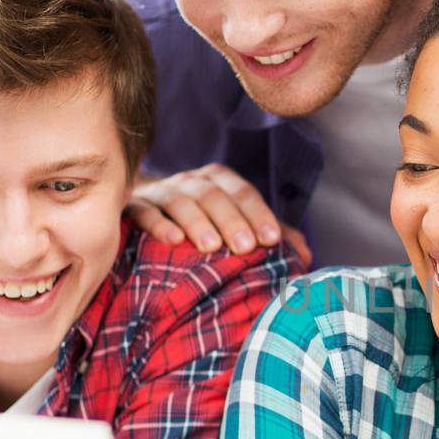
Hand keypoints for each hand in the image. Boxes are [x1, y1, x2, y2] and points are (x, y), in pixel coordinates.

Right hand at [129, 163, 311, 265]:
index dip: (259, 215)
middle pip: (214, 195)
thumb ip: (268, 236)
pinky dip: (158, 223)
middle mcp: (191, 181)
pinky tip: (171, 240)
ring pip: (181, 201)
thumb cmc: (201, 223)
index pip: (243, 193)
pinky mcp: (133, 206)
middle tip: (245, 248)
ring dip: (198, 222)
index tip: (272, 240)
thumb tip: (305, 257)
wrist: (144, 209)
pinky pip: (145, 212)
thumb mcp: (237, 224)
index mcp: (219, 181)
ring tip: (211, 247)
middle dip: (232, 220)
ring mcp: (161, 192)